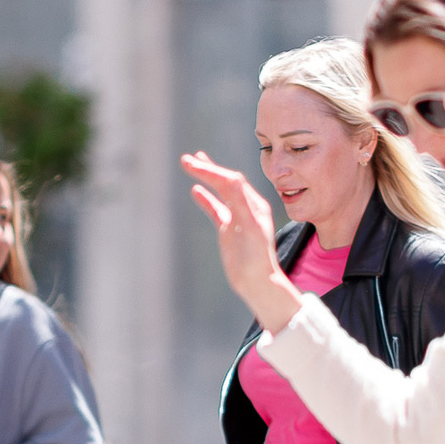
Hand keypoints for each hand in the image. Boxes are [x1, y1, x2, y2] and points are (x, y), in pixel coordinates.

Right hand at [181, 152, 302, 331]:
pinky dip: (206, 198)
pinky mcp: (229, 229)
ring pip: (220, 191)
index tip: (193, 164)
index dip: (212, 171)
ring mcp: (237, 217)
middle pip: (225, 181)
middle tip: (186, 159)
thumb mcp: (250, 228)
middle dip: (207, 169)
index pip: (231, 180)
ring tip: (191, 163)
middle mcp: (247, 207)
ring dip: (207, 177)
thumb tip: (231, 177)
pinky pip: (216, 208)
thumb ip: (240, 203)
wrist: (257, 283)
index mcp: (254, 204)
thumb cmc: (256, 258)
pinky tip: (195, 190)